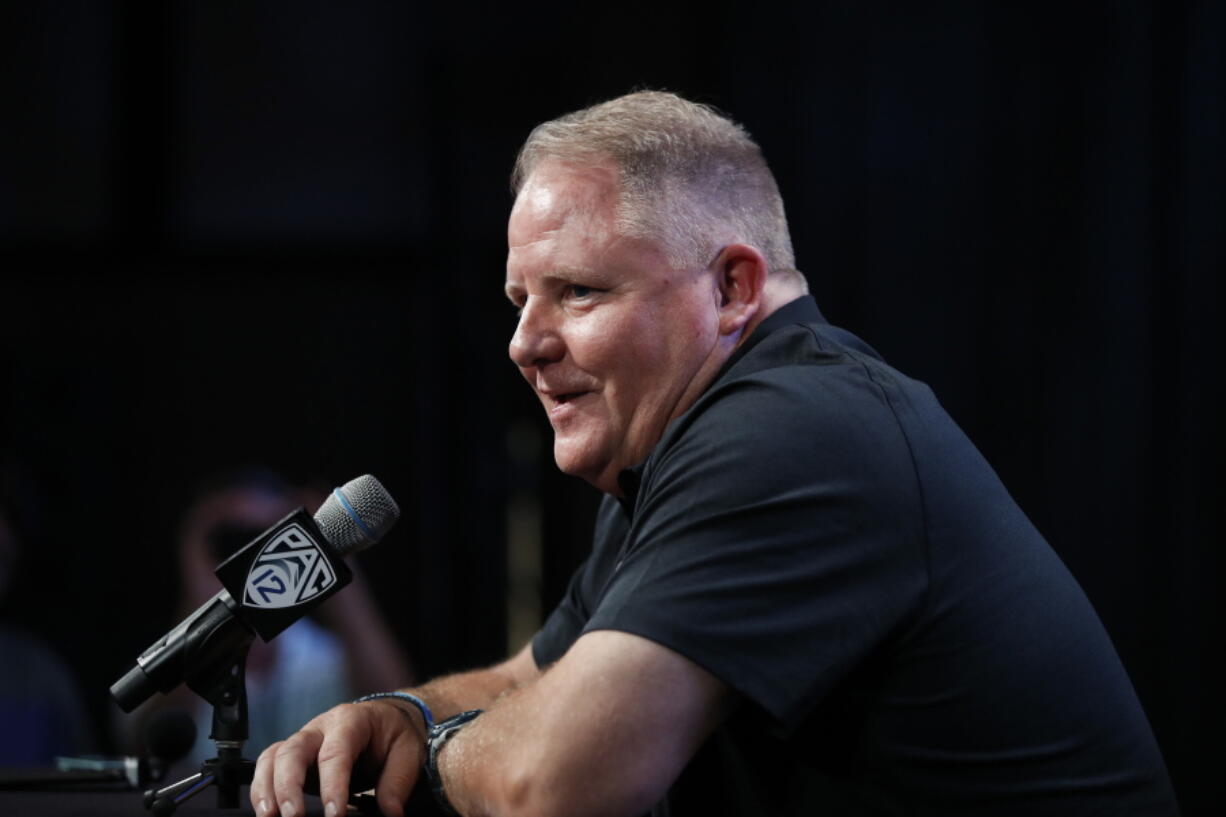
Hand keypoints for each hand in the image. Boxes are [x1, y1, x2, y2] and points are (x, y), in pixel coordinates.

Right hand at [250, 699, 426, 816]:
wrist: (384, 720)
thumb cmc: (393, 735)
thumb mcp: (407, 751)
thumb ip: (398, 782)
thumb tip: (390, 813)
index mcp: (350, 720)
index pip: (336, 752)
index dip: (332, 785)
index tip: (334, 814)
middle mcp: (320, 727)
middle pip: (294, 750)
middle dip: (289, 786)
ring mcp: (303, 741)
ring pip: (273, 757)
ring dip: (266, 789)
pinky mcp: (293, 757)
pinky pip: (268, 766)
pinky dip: (261, 789)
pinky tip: (266, 812)